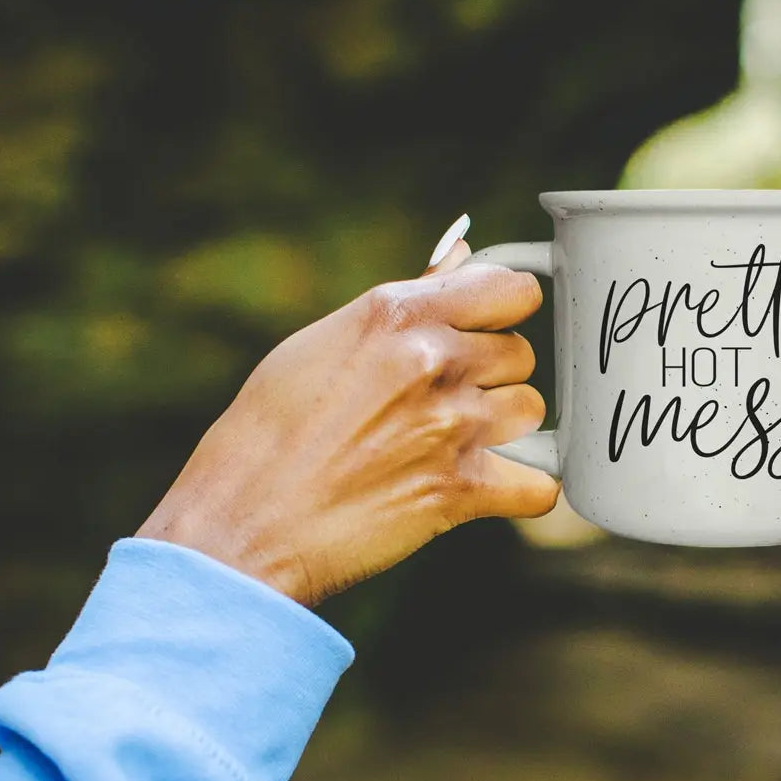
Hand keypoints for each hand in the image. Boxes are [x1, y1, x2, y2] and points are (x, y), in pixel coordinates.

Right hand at [135, 223, 557, 605]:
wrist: (241, 525)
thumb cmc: (266, 433)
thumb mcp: (320, 344)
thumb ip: (404, 303)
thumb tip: (458, 255)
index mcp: (396, 314)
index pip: (509, 288)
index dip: (504, 310)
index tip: (488, 329)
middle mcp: (431, 360)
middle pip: (520, 352)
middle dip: (491, 375)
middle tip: (443, 402)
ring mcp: (451, 425)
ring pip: (529, 409)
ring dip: (503, 428)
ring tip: (452, 444)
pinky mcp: (460, 490)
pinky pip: (539, 485)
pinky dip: (523, 491)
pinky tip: (491, 489)